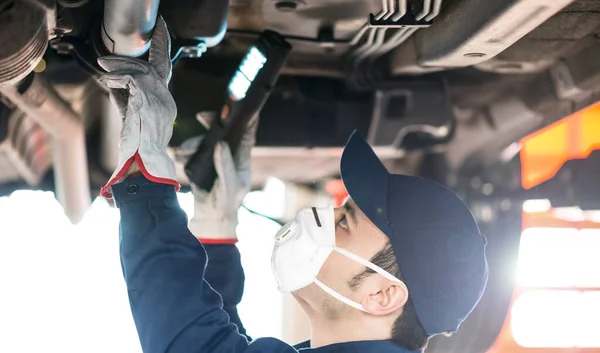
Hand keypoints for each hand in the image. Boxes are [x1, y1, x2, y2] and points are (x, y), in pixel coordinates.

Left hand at [97, 16, 177, 197]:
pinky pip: (131, 79)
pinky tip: (107, 80)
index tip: (160, 36)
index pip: (164, 72)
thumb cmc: (139, 152)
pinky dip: (117, 77)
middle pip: (158, 65)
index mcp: (166, 105)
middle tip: (150, 32)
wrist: (144, 166)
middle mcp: (166, 100)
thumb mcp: (133, 121)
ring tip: (104, 67)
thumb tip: (114, 83)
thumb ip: (128, 101)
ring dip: (120, 65)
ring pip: (141, 70)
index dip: (163, 51)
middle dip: (156, 45)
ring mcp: (159, 100)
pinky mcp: (147, 101)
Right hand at [188, 117, 257, 243]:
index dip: (242, 118)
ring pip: (204, 142)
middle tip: (201, 116)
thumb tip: (220, 144)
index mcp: (241, 159)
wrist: (211, 219)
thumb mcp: (228, 186)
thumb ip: (225, 166)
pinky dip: (183, 154)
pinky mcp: (201, 164)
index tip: (235, 106)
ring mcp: (214, 159)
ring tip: (181, 153)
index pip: (245, 134)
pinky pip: (192, 153)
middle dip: (211, 123)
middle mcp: (229, 155)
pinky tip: (176, 157)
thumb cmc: (226, 204)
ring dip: (192, 144)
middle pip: (222, 132)